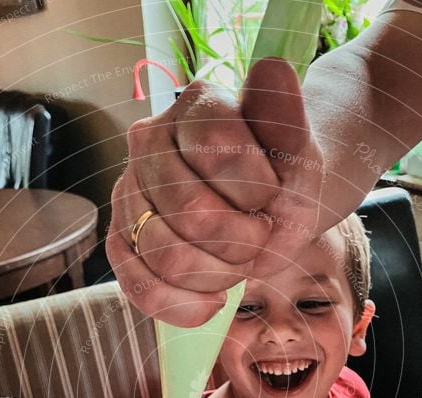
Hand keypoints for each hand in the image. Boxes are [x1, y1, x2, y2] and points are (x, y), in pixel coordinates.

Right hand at [106, 58, 325, 326]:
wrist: (272, 207)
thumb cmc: (285, 178)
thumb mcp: (300, 154)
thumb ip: (288, 120)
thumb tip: (272, 68)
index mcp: (196, 108)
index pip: (218, 150)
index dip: (259, 190)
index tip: (274, 195)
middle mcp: (149, 143)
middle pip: (192, 214)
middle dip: (243, 243)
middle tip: (259, 238)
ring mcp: (128, 194)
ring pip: (166, 255)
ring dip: (219, 275)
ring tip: (238, 264)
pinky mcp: (120, 241)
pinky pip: (139, 287)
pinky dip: (184, 305)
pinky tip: (213, 300)